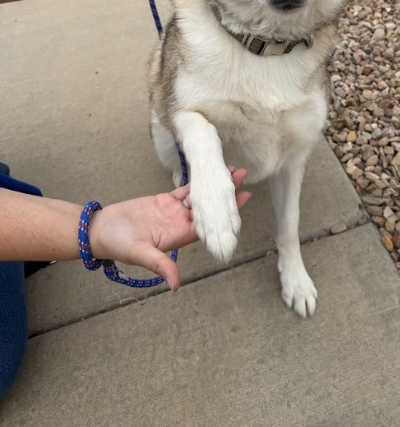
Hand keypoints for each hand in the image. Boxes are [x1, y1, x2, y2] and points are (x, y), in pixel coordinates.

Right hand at [89, 167, 249, 290]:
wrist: (100, 231)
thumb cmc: (117, 244)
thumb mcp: (139, 255)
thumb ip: (159, 266)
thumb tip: (176, 285)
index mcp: (178, 237)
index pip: (209, 225)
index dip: (226, 214)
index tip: (243, 200)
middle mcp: (179, 225)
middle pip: (209, 210)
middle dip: (225, 196)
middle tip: (243, 178)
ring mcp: (172, 212)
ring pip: (199, 198)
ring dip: (213, 186)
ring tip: (231, 171)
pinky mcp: (163, 201)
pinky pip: (184, 190)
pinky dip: (196, 182)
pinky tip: (207, 172)